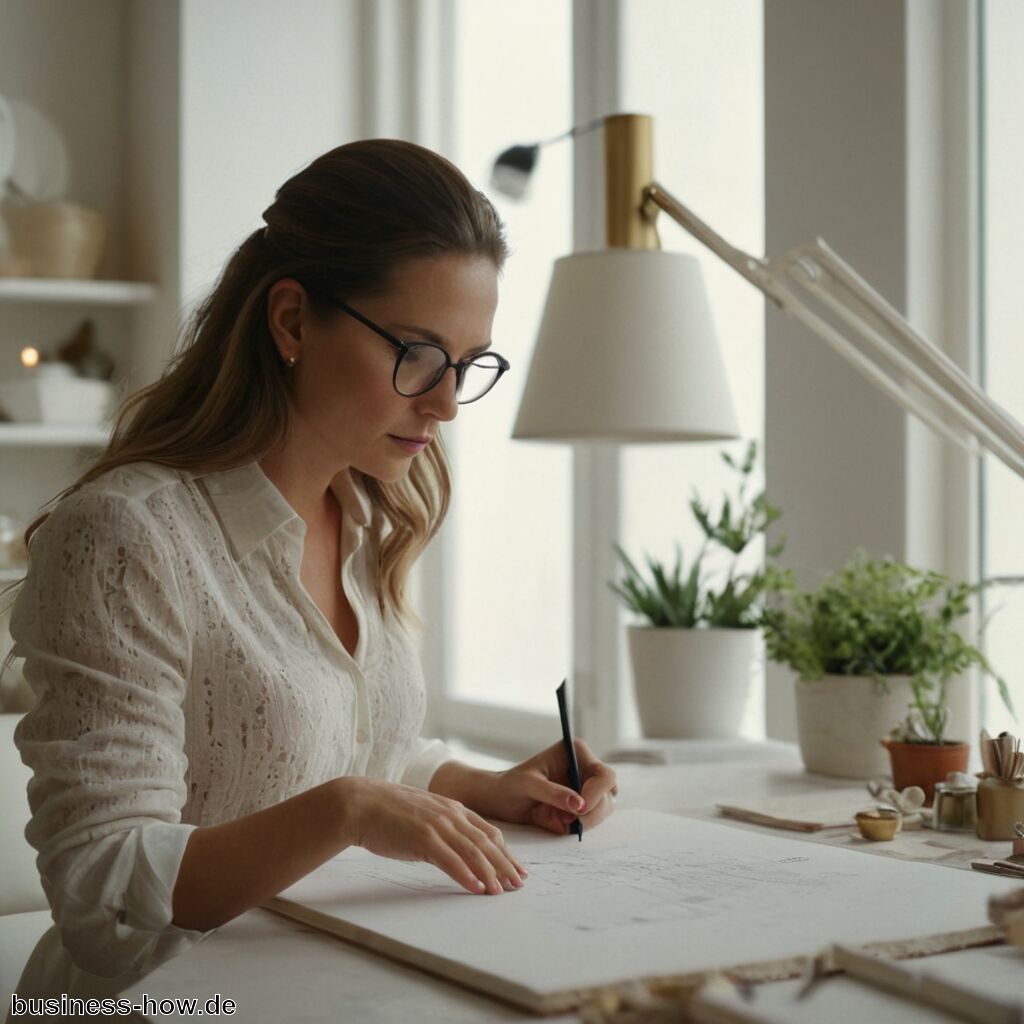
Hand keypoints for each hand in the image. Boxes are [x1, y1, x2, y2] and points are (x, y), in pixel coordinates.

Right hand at [335, 777, 527, 895]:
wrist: (361, 803)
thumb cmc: (388, 810)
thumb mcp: (424, 812)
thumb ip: (442, 825)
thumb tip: (454, 845)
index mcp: (452, 808)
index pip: (488, 831)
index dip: (505, 851)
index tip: (516, 867)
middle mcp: (450, 815)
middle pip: (487, 842)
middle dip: (506, 864)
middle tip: (519, 883)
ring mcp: (437, 826)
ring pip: (473, 852)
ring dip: (491, 874)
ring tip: (501, 891)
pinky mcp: (422, 839)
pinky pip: (450, 860)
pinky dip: (466, 875)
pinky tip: (476, 888)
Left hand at [474, 739, 617, 835]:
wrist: (501, 800)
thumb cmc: (511, 785)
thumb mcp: (529, 785)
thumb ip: (554, 794)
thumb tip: (579, 805)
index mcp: (576, 752)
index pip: (604, 774)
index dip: (597, 794)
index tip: (579, 810)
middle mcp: (585, 767)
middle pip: (609, 794)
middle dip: (592, 812)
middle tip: (570, 821)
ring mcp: (587, 787)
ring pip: (604, 809)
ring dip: (586, 820)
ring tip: (557, 818)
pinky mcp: (583, 805)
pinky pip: (592, 820)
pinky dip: (579, 826)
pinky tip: (558, 820)